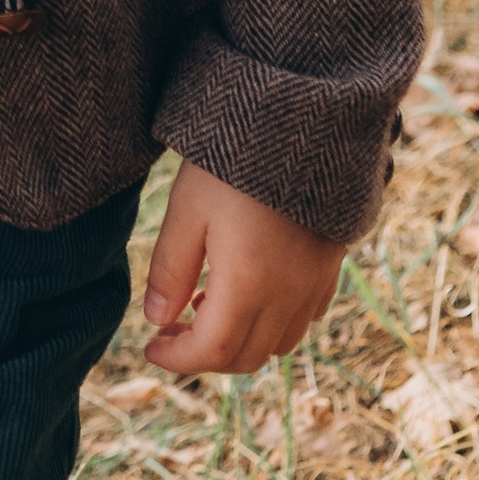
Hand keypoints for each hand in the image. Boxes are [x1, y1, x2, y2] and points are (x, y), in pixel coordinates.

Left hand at [141, 161, 345, 376]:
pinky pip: (305, 317)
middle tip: (170, 330)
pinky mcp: (329, 265)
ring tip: (206, 304)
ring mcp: (314, 282)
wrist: (300, 120)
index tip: (149, 348)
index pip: (213, 350)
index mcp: (249, 283)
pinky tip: (250, 291)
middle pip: (247, 356)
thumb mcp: (187, 208)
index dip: (178, 360)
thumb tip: (156, 320)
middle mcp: (288, 293)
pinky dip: (274, 323)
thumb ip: (170, 270)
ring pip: (279, 343)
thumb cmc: (233, 161)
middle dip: (204, 355)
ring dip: (240, 340)